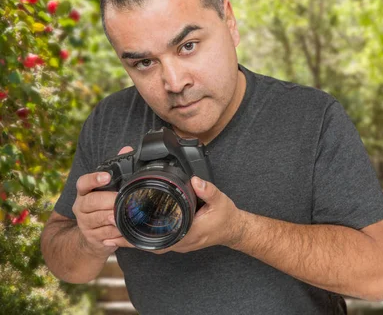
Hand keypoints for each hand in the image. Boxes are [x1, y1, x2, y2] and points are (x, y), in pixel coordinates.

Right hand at [72, 146, 132, 256]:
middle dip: (107, 201)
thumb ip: (117, 168)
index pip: (83, 183)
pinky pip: (104, 236)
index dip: (93, 179)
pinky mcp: (92, 238)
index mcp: (84, 192)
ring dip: (110, 219)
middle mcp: (81, 207)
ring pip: (96, 221)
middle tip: (119, 200)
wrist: (93, 234)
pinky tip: (123, 232)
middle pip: (91, 203)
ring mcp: (85, 224)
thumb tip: (127, 149)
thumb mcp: (109, 187)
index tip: (106, 176)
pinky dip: (115, 234)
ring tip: (119, 217)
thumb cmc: (104, 204)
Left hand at [105, 176, 245, 254]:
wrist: (234, 229)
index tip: (118, 232)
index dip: (136, 237)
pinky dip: (144, 238)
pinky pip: (157, 241)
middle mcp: (180, 242)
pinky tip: (133, 231)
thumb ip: (208, 190)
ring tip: (113, 233)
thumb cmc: (226, 217)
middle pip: (148, 244)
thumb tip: (195, 180)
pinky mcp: (178, 240)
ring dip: (133, 240)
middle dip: (127, 240)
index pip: (156, 239)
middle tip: (107, 232)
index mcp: (186, 233)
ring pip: (151, 244)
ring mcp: (178, 243)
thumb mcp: (220, 200)